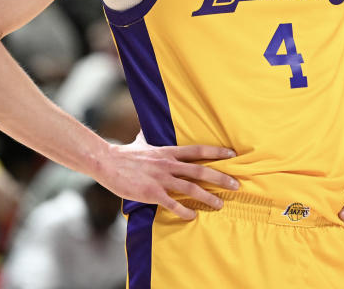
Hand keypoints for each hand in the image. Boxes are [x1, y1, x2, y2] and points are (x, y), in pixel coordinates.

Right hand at [99, 138, 238, 220]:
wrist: (107, 163)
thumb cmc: (124, 154)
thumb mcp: (140, 141)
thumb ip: (147, 137)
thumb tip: (145, 128)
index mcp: (168, 152)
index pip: (198, 151)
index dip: (216, 153)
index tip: (232, 155)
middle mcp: (168, 164)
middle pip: (200, 171)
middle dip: (220, 178)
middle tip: (236, 185)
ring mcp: (161, 179)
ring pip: (190, 188)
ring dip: (208, 197)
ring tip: (220, 204)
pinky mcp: (152, 193)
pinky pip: (172, 203)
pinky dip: (184, 210)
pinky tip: (193, 216)